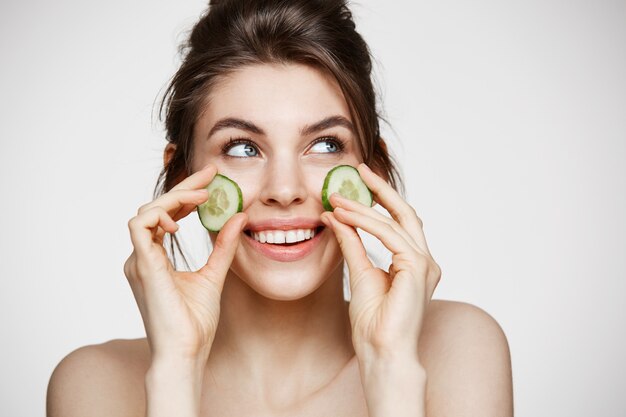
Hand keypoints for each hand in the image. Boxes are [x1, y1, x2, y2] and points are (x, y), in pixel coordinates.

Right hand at [123, 164, 247, 361]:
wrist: (186, 352)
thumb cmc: (195, 323)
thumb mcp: (215, 275)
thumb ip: (224, 247)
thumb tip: (239, 218)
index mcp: (155, 259)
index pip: (167, 215)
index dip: (187, 194)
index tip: (212, 179)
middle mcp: (143, 257)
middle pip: (157, 209)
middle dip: (184, 187)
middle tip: (211, 173)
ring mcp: (139, 261)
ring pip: (146, 212)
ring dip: (174, 198)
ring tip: (204, 197)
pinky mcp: (142, 265)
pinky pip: (139, 226)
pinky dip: (159, 215)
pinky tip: (183, 220)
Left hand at [320, 164, 440, 361]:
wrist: (382, 353)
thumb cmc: (373, 324)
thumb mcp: (359, 274)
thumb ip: (353, 245)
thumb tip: (338, 218)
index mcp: (413, 263)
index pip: (398, 222)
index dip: (381, 199)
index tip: (360, 182)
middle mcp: (424, 261)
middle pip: (405, 213)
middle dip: (382, 189)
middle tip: (360, 169)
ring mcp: (424, 264)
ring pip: (393, 222)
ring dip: (363, 208)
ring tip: (336, 198)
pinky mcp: (417, 268)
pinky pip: (389, 235)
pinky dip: (365, 223)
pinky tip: (344, 215)